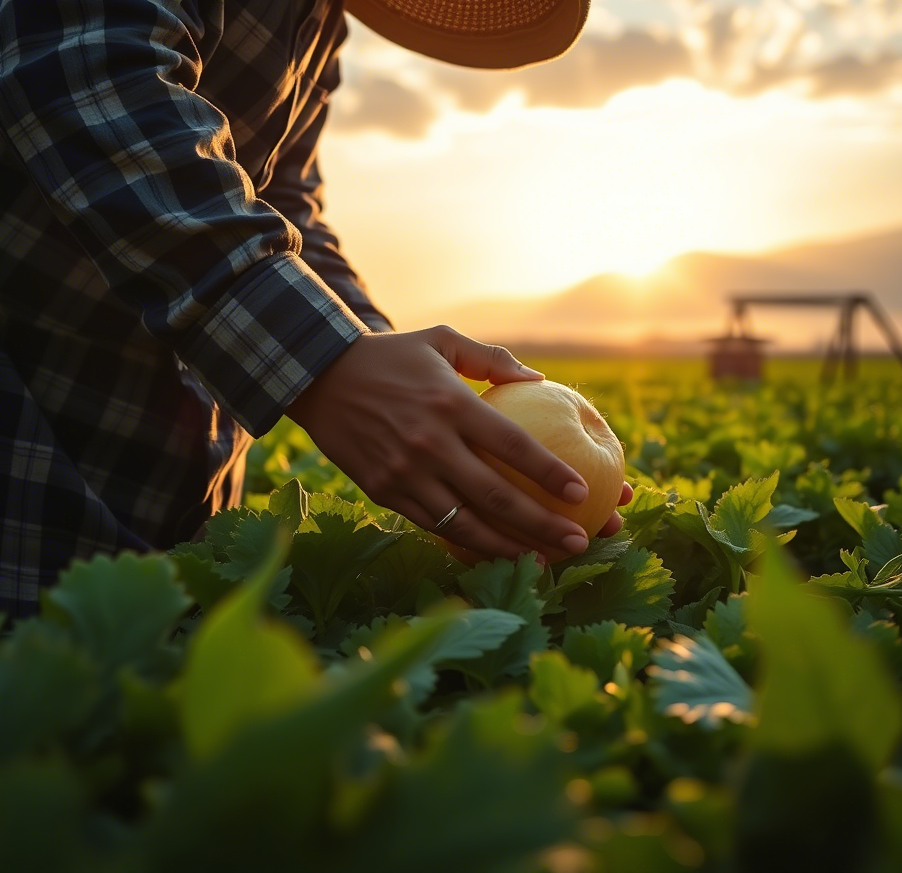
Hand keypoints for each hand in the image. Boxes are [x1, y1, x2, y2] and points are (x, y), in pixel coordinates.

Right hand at [285, 326, 598, 562]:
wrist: (319, 376)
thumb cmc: (390, 356)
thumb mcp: (441, 339)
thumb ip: (491, 358)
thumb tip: (539, 378)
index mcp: (451, 403)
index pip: (513, 445)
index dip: (550, 471)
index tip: (582, 492)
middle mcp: (430, 443)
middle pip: (497, 496)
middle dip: (543, 524)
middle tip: (579, 540)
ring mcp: (405, 473)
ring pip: (465, 523)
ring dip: (508, 547)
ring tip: (544, 561)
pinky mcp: (384, 491)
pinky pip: (432, 525)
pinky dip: (465, 543)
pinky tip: (493, 552)